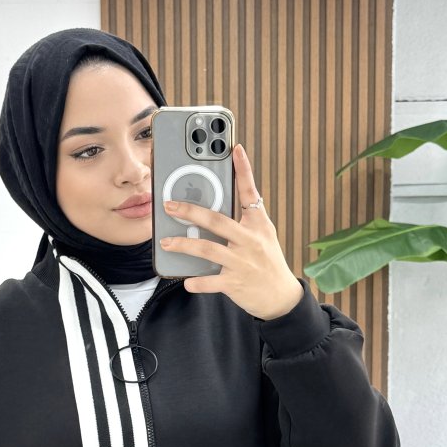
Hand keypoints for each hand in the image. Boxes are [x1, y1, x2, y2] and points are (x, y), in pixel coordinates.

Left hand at [158, 143, 303, 320]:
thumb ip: (246, 217)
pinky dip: (197, 281)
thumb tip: (224, 198)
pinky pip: (211, 282)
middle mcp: (250, 241)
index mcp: (258, 224)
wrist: (281, 296)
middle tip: (169, 205)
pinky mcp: (235, 283)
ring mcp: (242, 263)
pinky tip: (186, 280)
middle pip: (217, 221)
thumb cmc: (268, 262)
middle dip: (190, 211)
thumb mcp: (264, 235)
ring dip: (184, 245)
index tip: (235, 149)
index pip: (250, 193)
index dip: (243, 170)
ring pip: (207, 250)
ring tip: (166, 242)